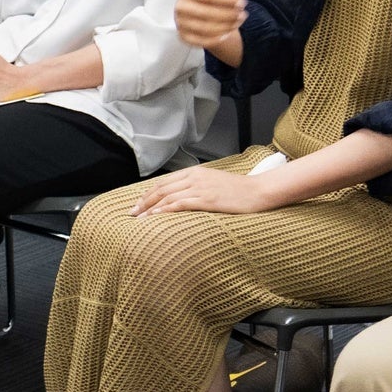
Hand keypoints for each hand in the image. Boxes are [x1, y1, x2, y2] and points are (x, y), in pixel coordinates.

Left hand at [135, 165, 272, 217]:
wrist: (259, 191)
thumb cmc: (238, 191)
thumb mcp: (213, 183)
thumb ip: (197, 187)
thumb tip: (181, 197)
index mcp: (195, 172)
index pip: (164, 182)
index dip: (148, 193)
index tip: (137, 204)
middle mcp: (195, 178)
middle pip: (161, 189)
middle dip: (143, 202)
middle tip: (131, 213)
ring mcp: (200, 188)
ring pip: (167, 196)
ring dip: (149, 208)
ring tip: (138, 218)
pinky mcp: (207, 199)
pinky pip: (180, 204)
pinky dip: (164, 210)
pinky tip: (154, 217)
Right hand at [176, 0, 250, 56]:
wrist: (199, 14)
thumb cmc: (210, 0)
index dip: (227, 0)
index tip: (242, 2)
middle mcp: (181, 8)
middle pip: (207, 13)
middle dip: (228, 14)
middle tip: (242, 14)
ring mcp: (181, 24)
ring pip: (206, 29)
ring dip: (226, 27)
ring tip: (238, 22)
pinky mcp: (183, 37)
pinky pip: (201, 42)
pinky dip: (217, 39)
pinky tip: (228, 34)